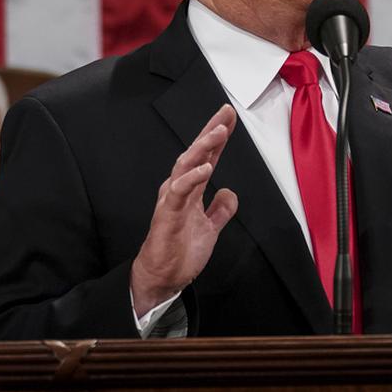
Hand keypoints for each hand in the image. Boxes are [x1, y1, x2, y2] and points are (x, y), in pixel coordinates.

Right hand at [130, 105, 239, 315]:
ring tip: (218, 132)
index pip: (206, 158)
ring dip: (202, 148)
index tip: (229, 118)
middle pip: (195, 154)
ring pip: (186, 166)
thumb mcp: (210, 229)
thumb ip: (220, 210)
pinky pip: (179, 191)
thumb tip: (229, 193)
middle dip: (210, 132)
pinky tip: (206, 168)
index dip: (217, 138)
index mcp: (190, 190)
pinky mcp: (167, 214)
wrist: (162, 279)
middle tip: (225, 113)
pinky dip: (191, 178)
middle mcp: (179, 189)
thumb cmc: (180, 252)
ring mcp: (172, 199)